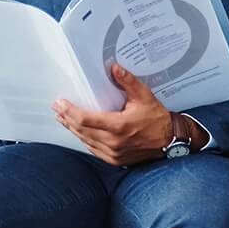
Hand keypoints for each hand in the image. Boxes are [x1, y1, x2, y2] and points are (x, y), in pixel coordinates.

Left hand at [52, 63, 177, 165]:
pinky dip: (84, 140)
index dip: (70, 111)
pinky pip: (94, 149)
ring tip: (63, 119)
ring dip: (73, 129)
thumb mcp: (144, 96)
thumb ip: (128, 82)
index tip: (61, 103)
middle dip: (67, 118)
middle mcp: (114, 142)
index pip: (85, 119)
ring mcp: (114, 153)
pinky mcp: (116, 159)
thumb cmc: (158, 120)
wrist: (170, 141)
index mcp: (119, 126)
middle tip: (57, 108)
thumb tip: (115, 68)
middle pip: (81, 130)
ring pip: (85, 140)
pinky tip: (79, 132)